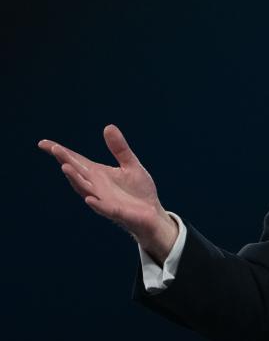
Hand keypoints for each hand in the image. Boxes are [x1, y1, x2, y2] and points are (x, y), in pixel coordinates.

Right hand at [38, 124, 177, 262]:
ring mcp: (105, 200)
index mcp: (98, 174)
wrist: (153, 214)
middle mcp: (96, 187)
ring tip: (65, 167)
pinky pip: (105, 209)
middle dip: (66, 162)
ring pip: (86, 190)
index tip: (43, 143)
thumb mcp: (131, 165)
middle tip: (55, 149)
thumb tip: (108, 126)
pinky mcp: (117, 212)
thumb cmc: (139, 191)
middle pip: (77, 173)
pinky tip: (90, 198)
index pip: (76, 161)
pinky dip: (97, 204)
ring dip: (76, 179)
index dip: (60, 153)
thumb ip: (119, 149)